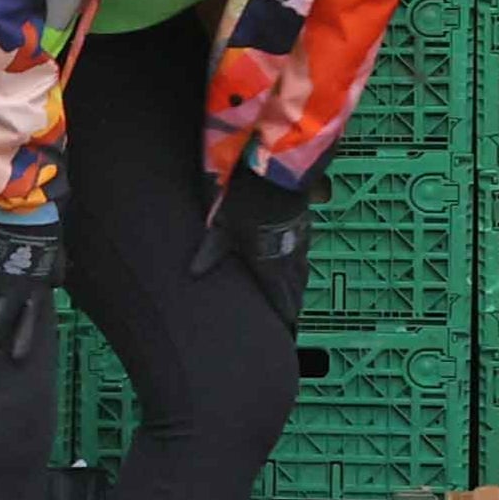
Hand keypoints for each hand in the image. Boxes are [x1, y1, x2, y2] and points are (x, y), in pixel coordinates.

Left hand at [193, 174, 313, 326]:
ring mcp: (300, 240)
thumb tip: (193, 274)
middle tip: (295, 315)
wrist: (274, 175)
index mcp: (269, 264)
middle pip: (295, 285)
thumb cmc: (246, 204)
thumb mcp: (222, 229)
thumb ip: (210, 253)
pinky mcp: (304, 225)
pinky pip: (305, 251)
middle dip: (294, 301)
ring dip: (301, 284)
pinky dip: (303, 263)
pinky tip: (301, 262)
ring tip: (299, 294)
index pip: (280, 295)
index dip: (285, 311)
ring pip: (303, 268)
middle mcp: (289, 256)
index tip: (289, 324)